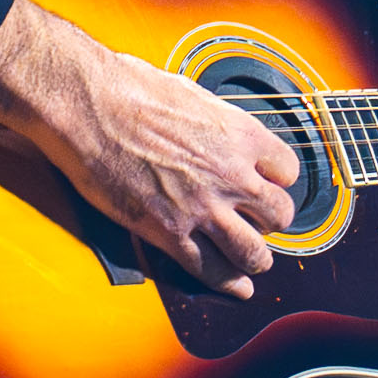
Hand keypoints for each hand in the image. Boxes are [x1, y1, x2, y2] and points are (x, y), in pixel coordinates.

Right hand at [0, 0, 300, 297]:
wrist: (90, 107)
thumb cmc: (132, 89)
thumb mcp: (192, 95)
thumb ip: (215, 123)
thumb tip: (215, 131)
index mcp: (241, 135)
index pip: (288, 170)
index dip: (276, 179)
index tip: (265, 183)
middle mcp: (232, 175)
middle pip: (280, 215)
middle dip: (270, 220)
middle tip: (257, 221)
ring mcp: (203, 208)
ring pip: (254, 254)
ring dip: (255, 258)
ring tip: (251, 259)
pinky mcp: (171, 234)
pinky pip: (213, 271)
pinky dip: (229, 284)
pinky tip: (236, 288)